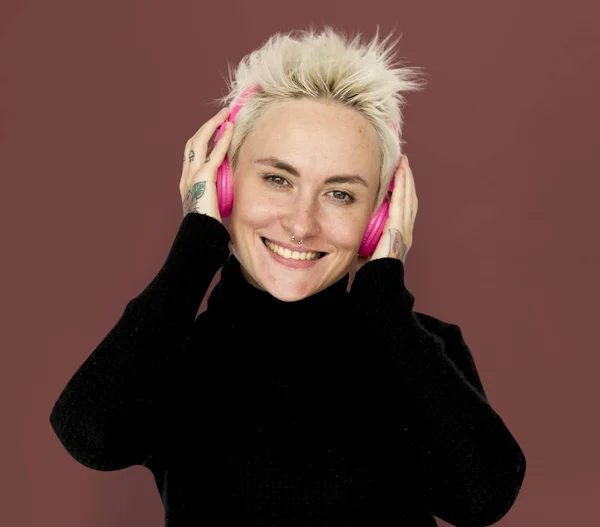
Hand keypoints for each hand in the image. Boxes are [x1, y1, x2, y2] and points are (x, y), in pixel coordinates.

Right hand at [180, 106, 234, 222]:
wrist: (200, 237)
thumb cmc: (207, 228)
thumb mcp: (211, 208)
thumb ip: (216, 197)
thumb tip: (228, 194)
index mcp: (187, 184)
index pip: (193, 154)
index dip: (204, 139)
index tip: (216, 130)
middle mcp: (186, 176)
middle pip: (193, 142)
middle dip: (207, 126)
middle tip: (222, 115)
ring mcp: (192, 176)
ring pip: (199, 141)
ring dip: (213, 125)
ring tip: (226, 116)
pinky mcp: (204, 178)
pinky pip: (214, 153)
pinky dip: (222, 139)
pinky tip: (230, 129)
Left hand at [357, 155, 417, 269]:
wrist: (376, 288)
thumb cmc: (369, 274)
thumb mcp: (367, 250)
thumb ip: (365, 237)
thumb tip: (354, 228)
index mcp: (398, 235)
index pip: (403, 207)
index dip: (402, 189)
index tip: (397, 173)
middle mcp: (405, 231)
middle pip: (409, 199)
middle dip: (406, 179)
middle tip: (403, 161)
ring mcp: (404, 231)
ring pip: (408, 198)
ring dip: (406, 179)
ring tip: (403, 163)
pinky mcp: (398, 231)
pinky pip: (401, 204)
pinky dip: (402, 188)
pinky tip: (400, 174)